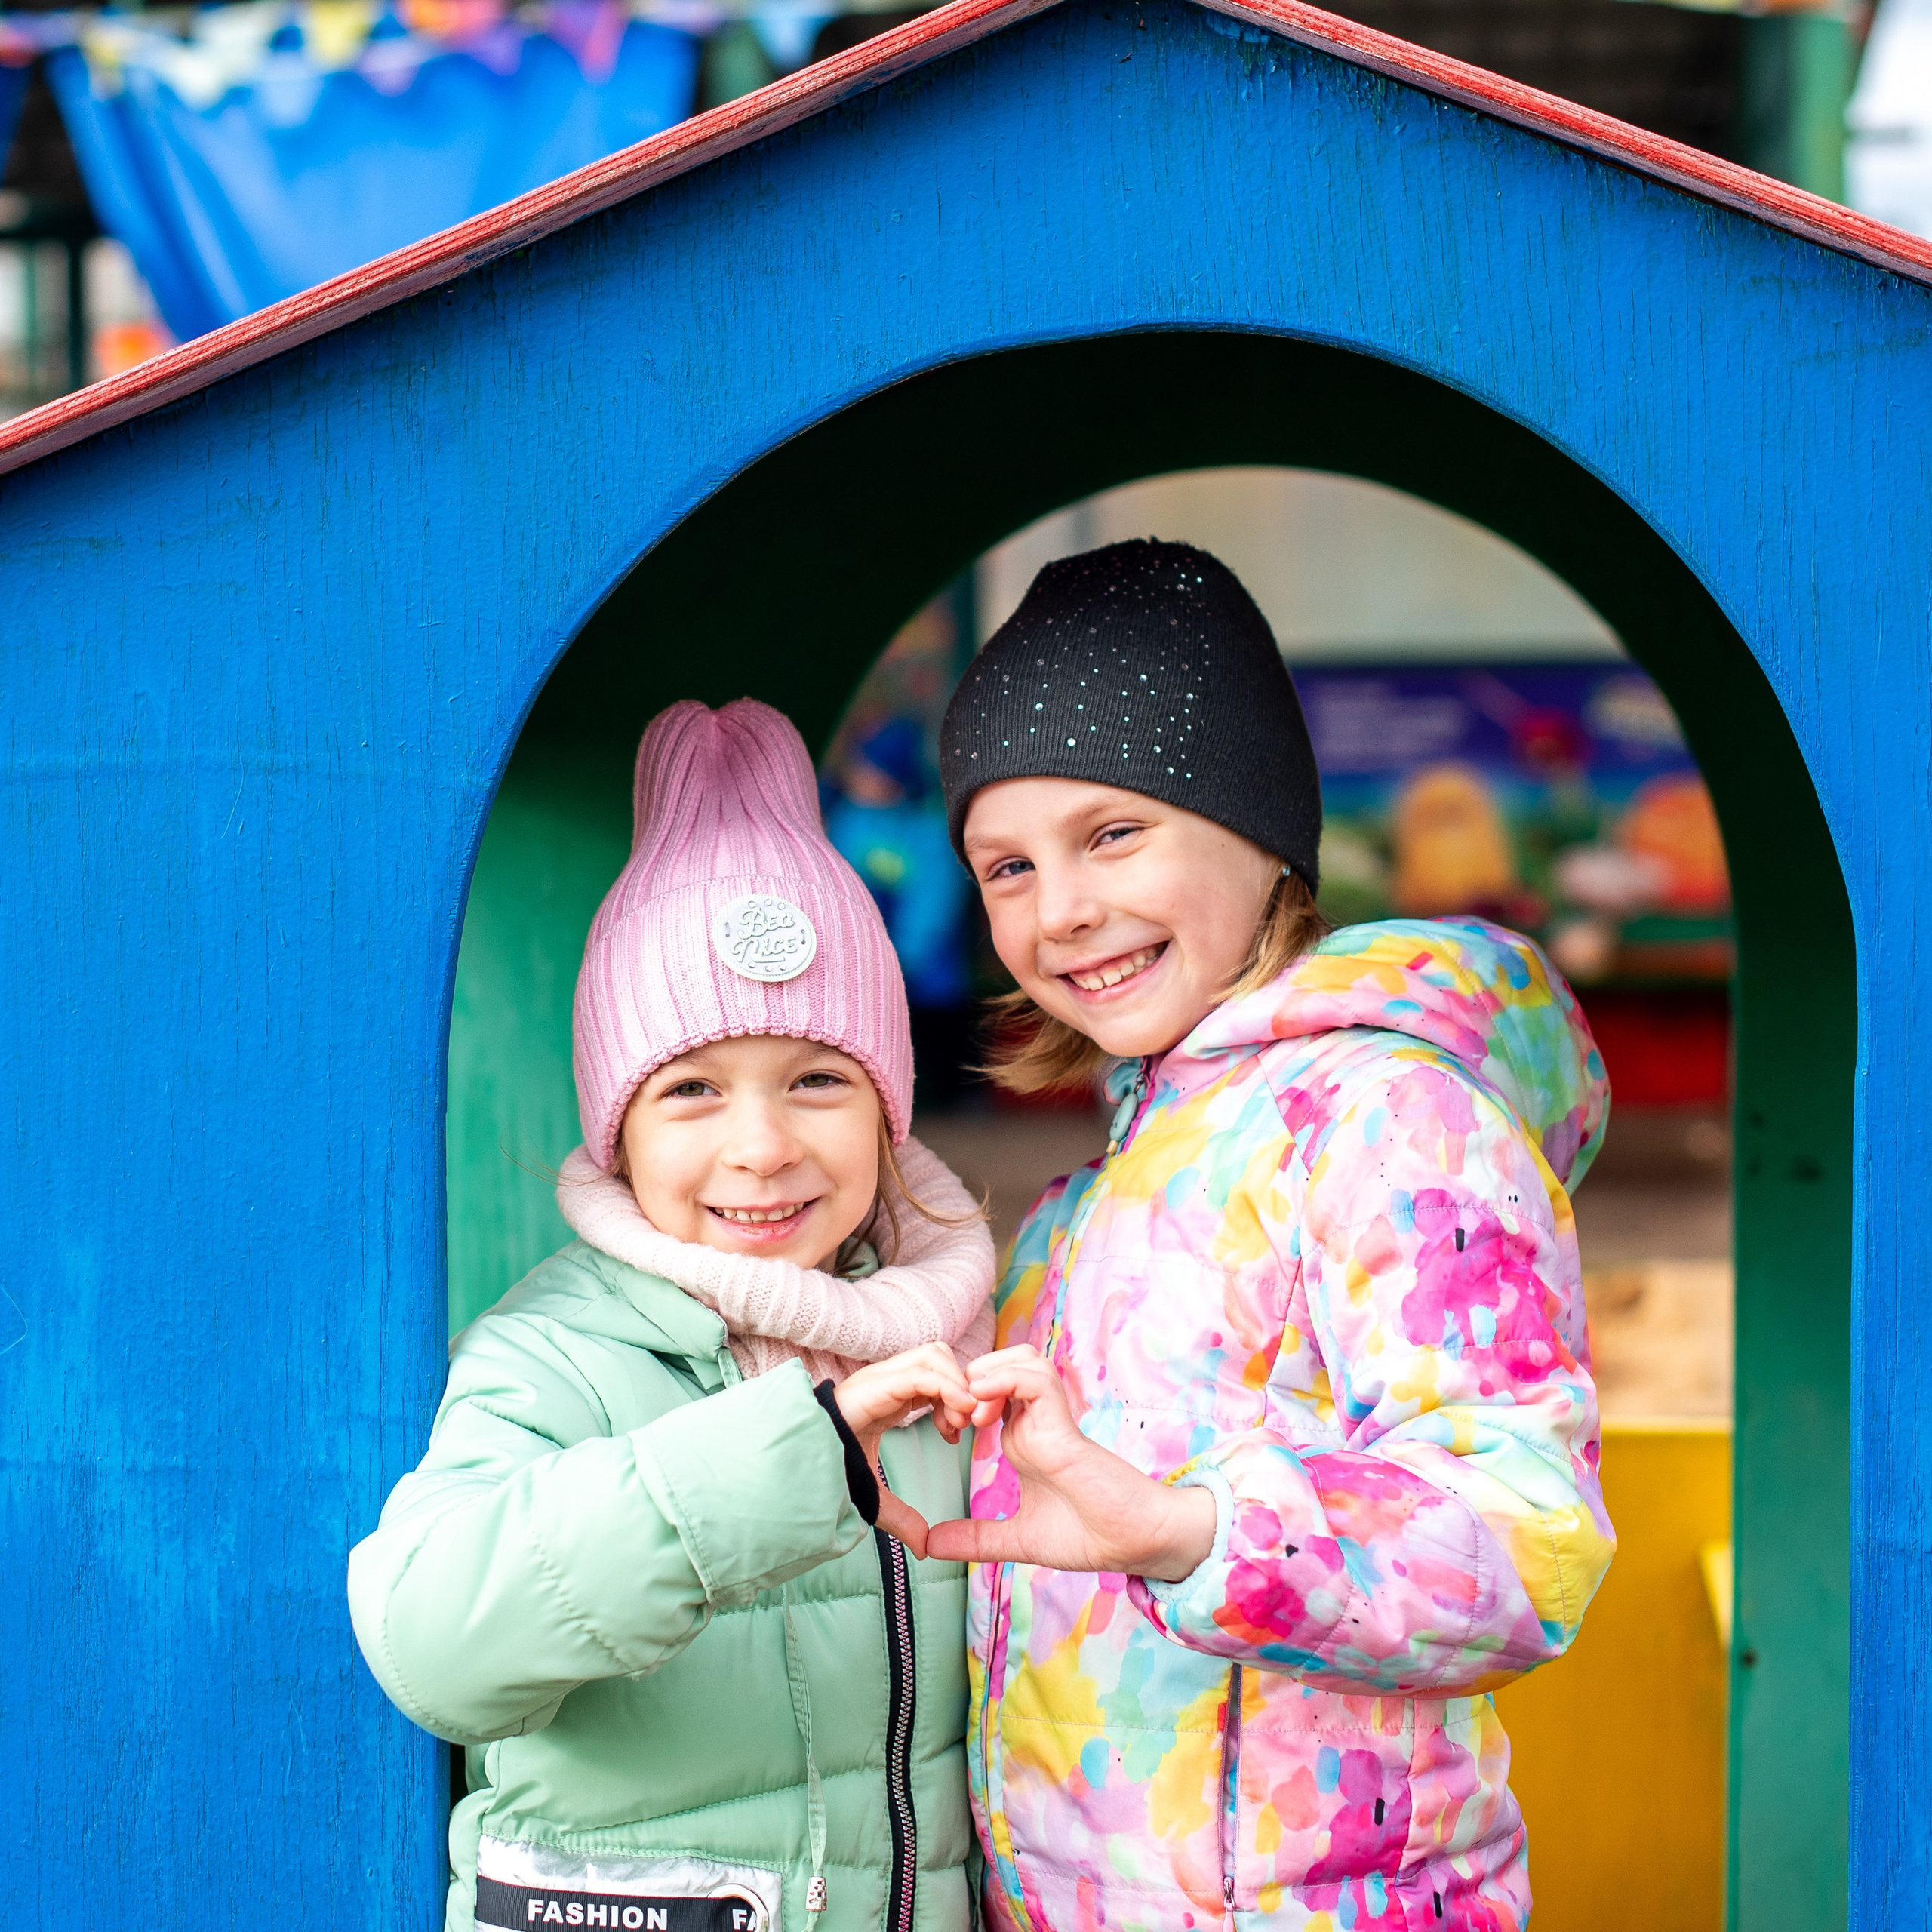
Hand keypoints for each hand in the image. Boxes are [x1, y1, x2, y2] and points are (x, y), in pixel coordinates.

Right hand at [833, 1343, 976, 1557]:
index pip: (933, 1376)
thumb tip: (924, 1549)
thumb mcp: (877, 1499)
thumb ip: (903, 1519)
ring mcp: (882, 1379)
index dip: (953, 1400)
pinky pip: (923, 1373)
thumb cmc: (830, 1475)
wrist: (800, 1471)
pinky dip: (948, 1387)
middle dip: (959, 1386)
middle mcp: (888, 1381)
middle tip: (958, 1428)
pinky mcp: (879, 1384)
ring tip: (953, 1425)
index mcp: (889, 1398)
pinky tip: (956, 1416)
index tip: (953, 1437)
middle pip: (938, 1356)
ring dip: (955, 1385)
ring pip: (934, 1354)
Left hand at [925, 1347, 1217, 1581]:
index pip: (984, 1389)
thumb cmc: (1088, 1535)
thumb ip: (975, 1539)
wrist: (1136, 1546)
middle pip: (998, 1361)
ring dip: (986, 1374)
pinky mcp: (1065, 1427)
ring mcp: (1050, 1420)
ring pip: (1019, 1358)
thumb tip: (929, 1544)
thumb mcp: (1017, 1540)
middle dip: (964, 1379)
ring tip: (969, 1413)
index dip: (956, 1397)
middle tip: (949, 1418)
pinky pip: (1036, 1379)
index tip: (941, 1429)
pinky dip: (1006, 1381)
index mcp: (1022, 1438)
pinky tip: (984, 1406)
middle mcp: (1035, 1422)